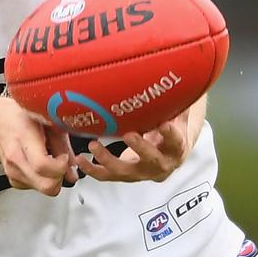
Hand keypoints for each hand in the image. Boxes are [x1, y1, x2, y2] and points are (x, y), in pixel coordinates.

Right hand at [0, 98, 77, 195]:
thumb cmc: (20, 118)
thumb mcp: (46, 120)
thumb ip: (62, 145)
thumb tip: (73, 168)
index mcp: (24, 138)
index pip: (43, 165)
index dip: (61, 165)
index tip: (64, 157)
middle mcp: (16, 159)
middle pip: (46, 185)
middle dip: (60, 177)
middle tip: (61, 163)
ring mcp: (13, 172)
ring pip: (43, 190)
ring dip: (52, 179)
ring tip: (50, 160)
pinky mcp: (14, 181)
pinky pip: (36, 188)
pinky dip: (43, 179)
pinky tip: (41, 164)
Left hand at [76, 109, 191, 182]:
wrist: (170, 155)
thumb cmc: (170, 131)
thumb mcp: (177, 117)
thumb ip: (174, 102)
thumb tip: (176, 80)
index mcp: (175, 149)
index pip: (175, 142)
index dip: (170, 134)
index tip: (164, 124)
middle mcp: (160, 164)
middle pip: (152, 160)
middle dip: (140, 147)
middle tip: (129, 135)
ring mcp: (142, 173)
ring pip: (125, 171)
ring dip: (108, 160)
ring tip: (94, 146)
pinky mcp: (126, 176)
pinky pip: (108, 176)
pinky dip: (93, 169)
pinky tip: (80, 160)